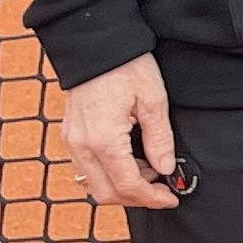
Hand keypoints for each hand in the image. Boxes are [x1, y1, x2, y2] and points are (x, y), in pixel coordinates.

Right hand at [63, 53, 179, 207]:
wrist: (96, 44)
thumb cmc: (127, 67)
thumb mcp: (153, 100)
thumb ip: (159, 139)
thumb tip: (165, 169)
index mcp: (103, 140)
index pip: (127, 185)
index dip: (151, 198)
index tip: (172, 198)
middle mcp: (82, 146)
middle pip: (105, 193)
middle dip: (136, 198)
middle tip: (163, 191)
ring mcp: (72, 141)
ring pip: (93, 184)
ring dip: (121, 186)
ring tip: (150, 172)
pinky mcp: (70, 134)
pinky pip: (86, 167)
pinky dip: (109, 173)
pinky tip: (131, 161)